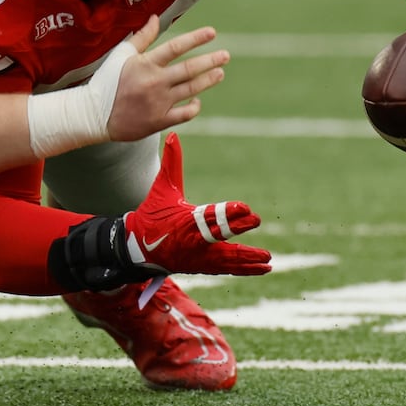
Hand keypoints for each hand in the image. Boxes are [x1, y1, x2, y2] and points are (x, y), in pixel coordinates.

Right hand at [46, 135, 270, 291]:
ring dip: (248, 258)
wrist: (138, 248)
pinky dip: (245, 269)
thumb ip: (172, 163)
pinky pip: (227, 269)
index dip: (228, 213)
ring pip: (227, 259)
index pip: (209, 216)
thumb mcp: (162, 188)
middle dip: (238, 229)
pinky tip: (264, 268)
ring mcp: (198, 257)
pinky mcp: (203, 267)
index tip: (246, 208)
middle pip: (219, 237)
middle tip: (257, 220)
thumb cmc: (152, 215)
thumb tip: (173, 135)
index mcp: (185, 220)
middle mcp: (193, 240)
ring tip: (267, 258)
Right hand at [105, 16, 228, 141]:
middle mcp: (154, 82)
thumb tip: (156, 18)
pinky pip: (185, 113)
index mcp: (145, 64)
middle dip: (210, 60)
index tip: (212, 33)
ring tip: (219, 73)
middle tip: (225, 55)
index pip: (176, 47)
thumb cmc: (107, 82)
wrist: (94, 115)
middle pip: (190, 68)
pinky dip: (194, 106)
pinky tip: (197, 100)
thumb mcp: (121, 55)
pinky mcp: (159, 120)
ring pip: (191, 89)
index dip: (196, 38)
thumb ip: (142, 37)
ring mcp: (158, 102)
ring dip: (208, 80)